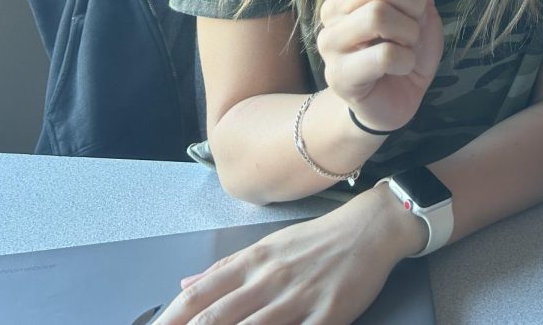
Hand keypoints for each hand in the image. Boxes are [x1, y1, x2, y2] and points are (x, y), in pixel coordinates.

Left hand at [155, 185, 425, 324]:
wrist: (372, 227)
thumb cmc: (318, 239)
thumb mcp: (269, 246)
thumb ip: (226, 269)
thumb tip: (183, 286)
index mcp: (252, 262)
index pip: (198, 297)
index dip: (170, 320)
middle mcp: (270, 279)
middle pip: (217, 318)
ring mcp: (299, 297)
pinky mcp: (329, 313)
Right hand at [317, 0, 443, 132]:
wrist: (393, 98)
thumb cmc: (405, 48)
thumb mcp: (418, 10)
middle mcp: (334, 9)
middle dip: (413, 2)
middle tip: (416, 22)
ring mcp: (331, 42)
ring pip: (378, 15)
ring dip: (409, 32)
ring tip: (407, 45)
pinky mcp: (338, 75)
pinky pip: (385, 55)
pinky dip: (406, 60)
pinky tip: (401, 67)